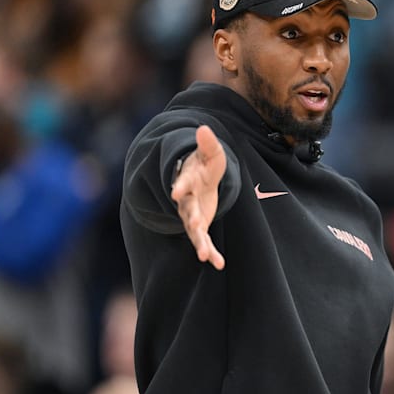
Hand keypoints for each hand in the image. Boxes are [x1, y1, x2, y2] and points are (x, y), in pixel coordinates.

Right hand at [171, 125, 226, 269]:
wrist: (199, 179)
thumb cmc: (204, 165)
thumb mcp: (211, 154)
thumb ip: (208, 144)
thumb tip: (204, 129)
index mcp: (187, 181)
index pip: (182, 183)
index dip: (179, 186)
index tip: (175, 191)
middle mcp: (186, 201)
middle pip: (186, 210)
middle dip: (189, 217)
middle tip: (193, 225)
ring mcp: (191, 215)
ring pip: (193, 231)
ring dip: (199, 242)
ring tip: (204, 255)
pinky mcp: (199, 226)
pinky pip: (204, 241)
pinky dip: (211, 253)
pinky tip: (218, 264)